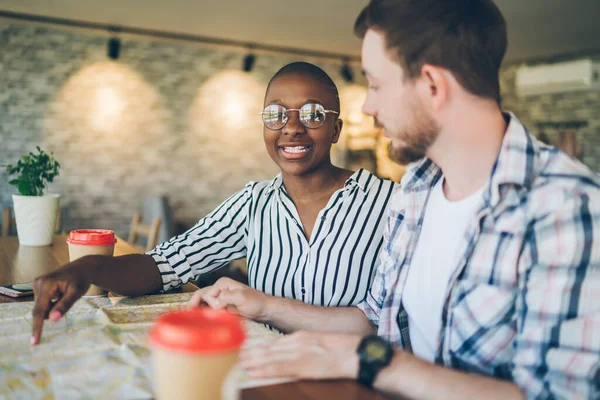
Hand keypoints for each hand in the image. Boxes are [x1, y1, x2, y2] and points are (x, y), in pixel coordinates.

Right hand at [30, 258, 92, 344]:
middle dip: (53, 310)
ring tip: (65, 294)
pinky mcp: (39, 286)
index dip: (37, 327)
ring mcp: (37, 284)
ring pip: (42, 307)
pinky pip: (44, 302)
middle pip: (41, 309)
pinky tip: (61, 293)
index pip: (40, 310)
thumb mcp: (77, 292)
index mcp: (46, 284)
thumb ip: (65, 305)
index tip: (34, 341)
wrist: (83, 267)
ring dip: (54, 306)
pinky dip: (53, 302)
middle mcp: (38, 283)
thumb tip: (52, 319)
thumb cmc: (82, 279)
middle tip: (68, 298)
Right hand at [187, 277, 270, 320]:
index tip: (215, 312)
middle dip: (194, 307)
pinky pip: (207, 309)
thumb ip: (226, 297)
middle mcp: (218, 289)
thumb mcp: (242, 297)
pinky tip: (201, 321)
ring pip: (202, 303)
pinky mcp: (221, 306)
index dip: (207, 304)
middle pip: (200, 297)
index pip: (205, 294)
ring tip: (194, 322)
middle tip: (189, 319)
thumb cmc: (255, 302)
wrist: (263, 310)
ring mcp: (219, 297)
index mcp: (222, 284)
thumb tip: (213, 303)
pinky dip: (203, 314)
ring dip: (198, 311)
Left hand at [240, 330, 360, 380]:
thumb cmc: (344, 349)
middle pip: (269, 348)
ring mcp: (299, 354)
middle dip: (252, 353)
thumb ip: (307, 346)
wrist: (357, 353)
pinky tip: (253, 372)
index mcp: (302, 336)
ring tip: (239, 364)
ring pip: (269, 357)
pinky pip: (279, 368)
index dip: (259, 346)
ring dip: (253, 361)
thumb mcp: (322, 343)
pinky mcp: (303, 366)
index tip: (247, 348)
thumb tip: (295, 353)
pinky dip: (264, 370)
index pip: (275, 342)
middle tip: (236, 356)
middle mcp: (297, 342)